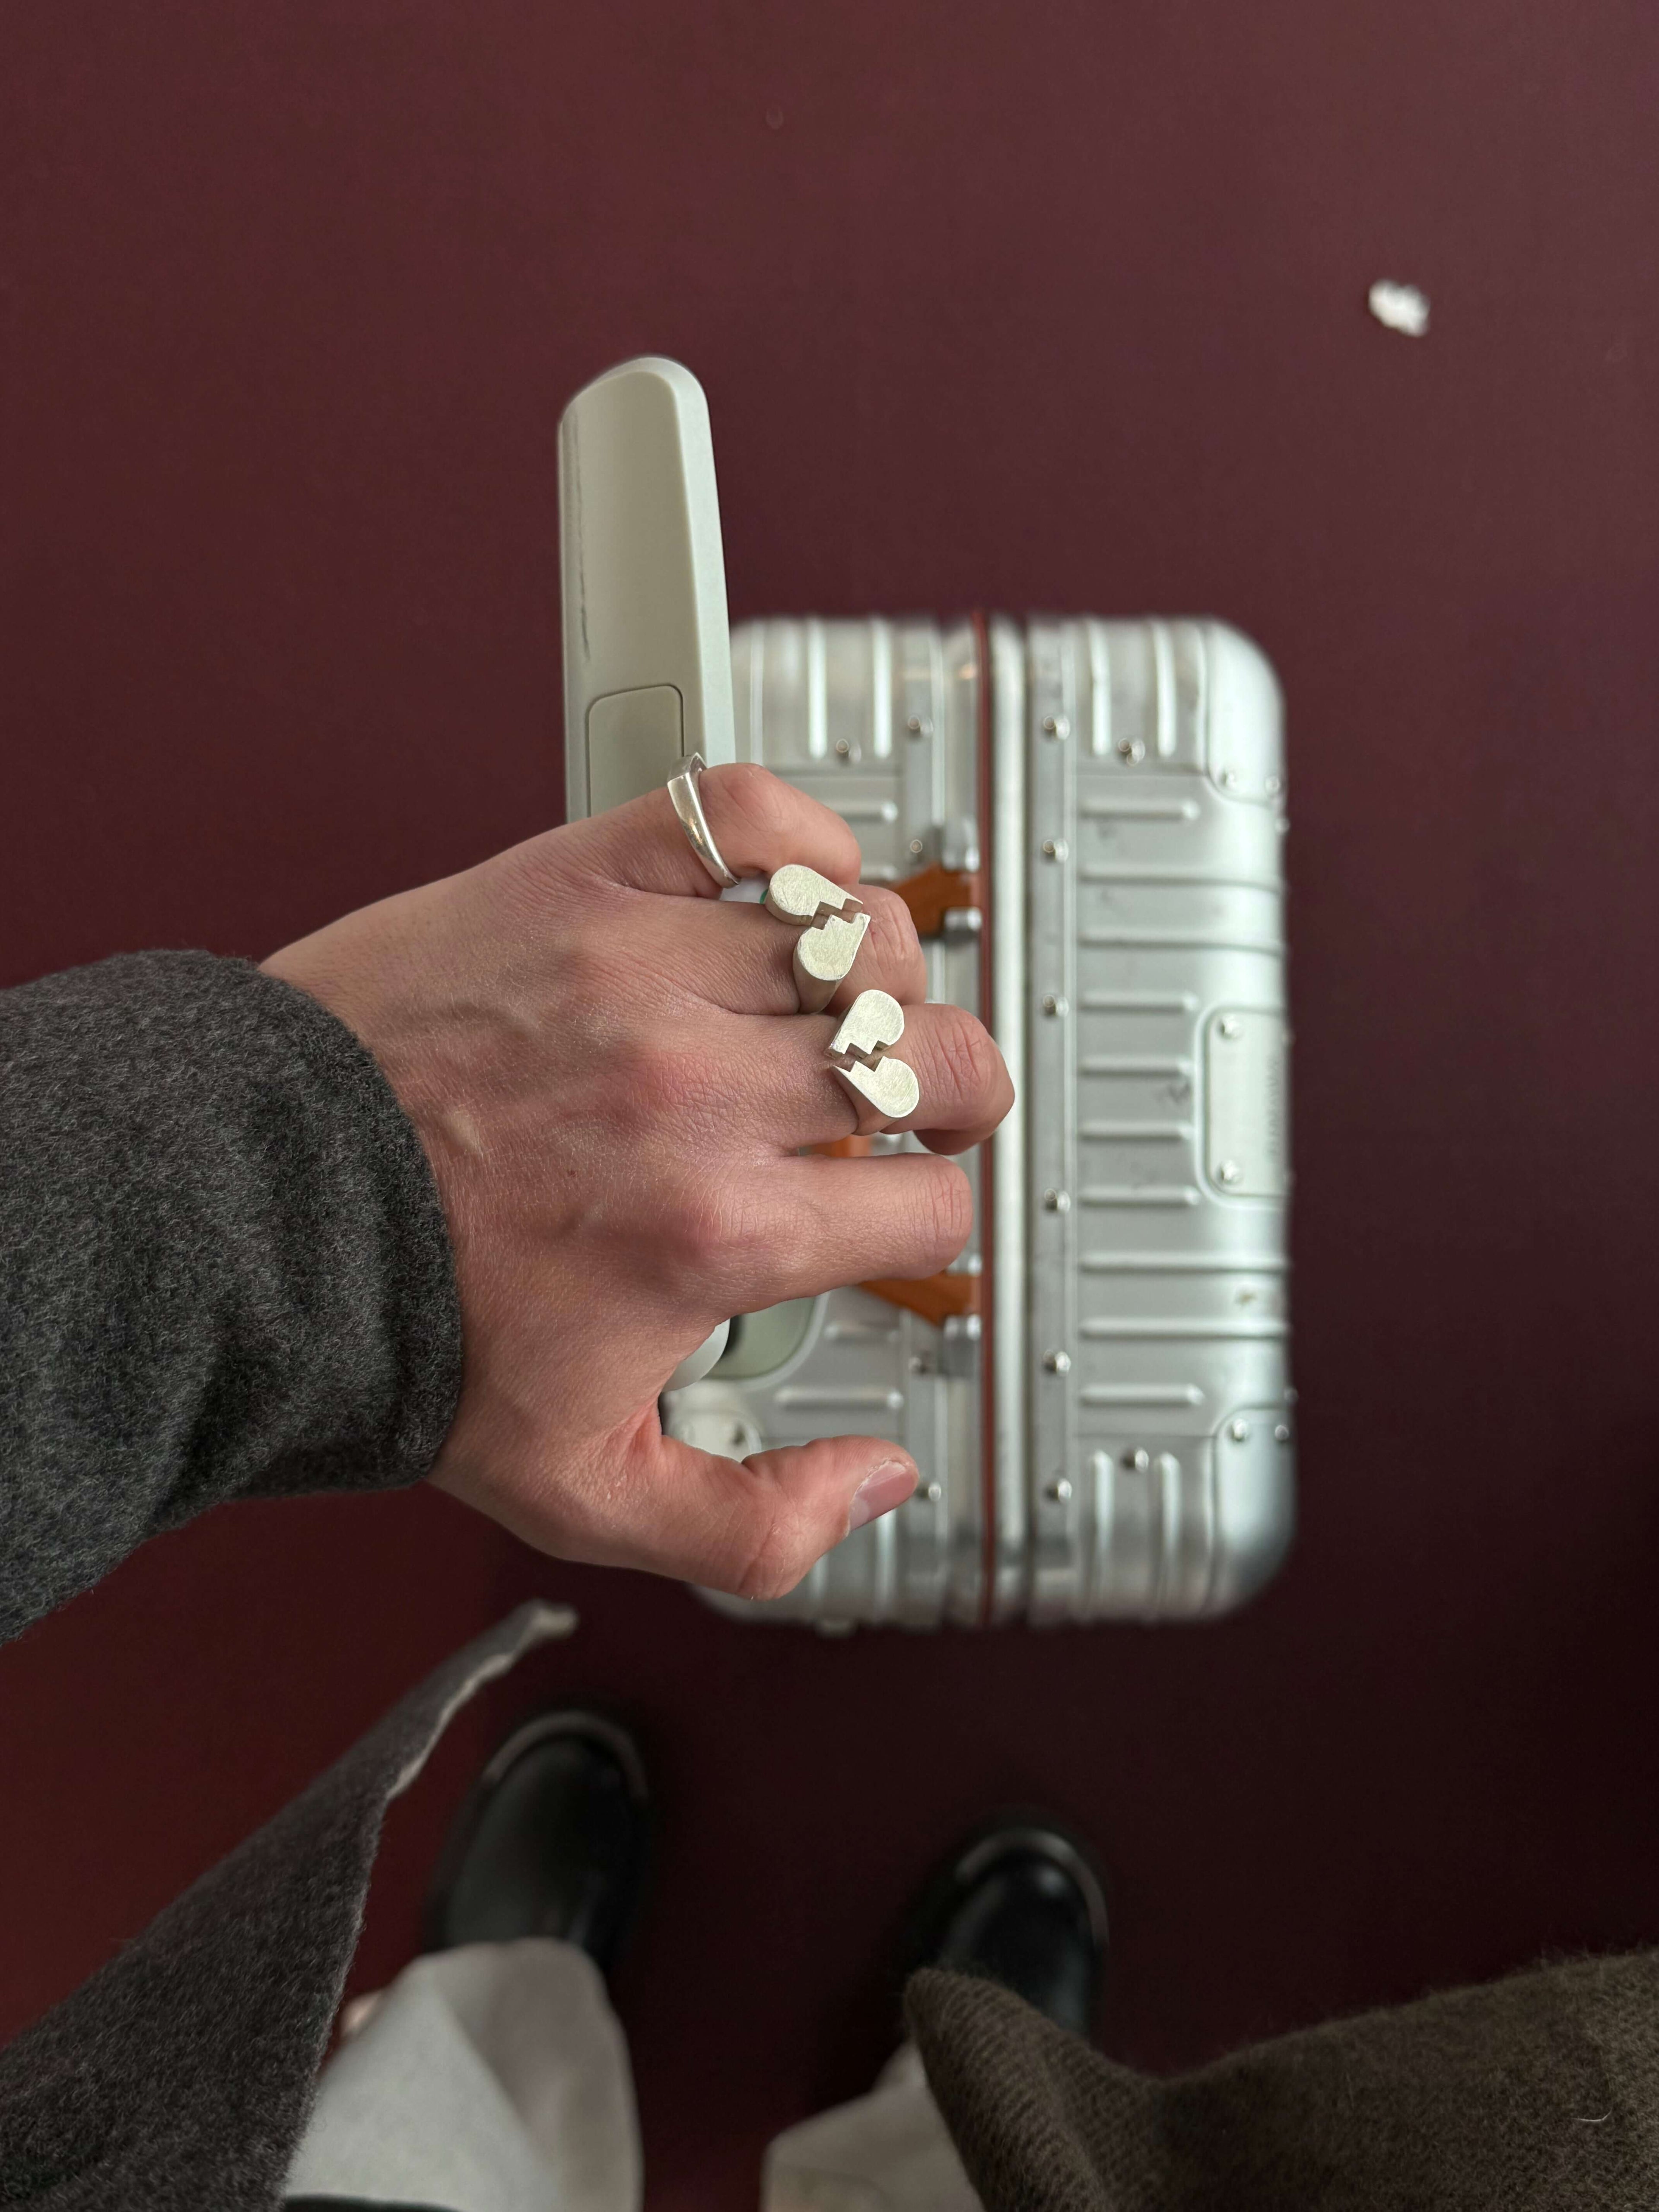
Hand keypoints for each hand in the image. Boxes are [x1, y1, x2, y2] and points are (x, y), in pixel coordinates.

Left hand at [264, 765, 1011, 1598]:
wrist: (258, 1215)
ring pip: (865, 935)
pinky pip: (747, 817)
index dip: (929, 1216)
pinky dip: (799, 840)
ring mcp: (644, 970)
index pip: (927, 1204)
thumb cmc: (404, 1333)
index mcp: (719, 1233)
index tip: (895, 1209)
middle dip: (955, 1092)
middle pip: (935, 1055)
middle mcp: (700, 1093)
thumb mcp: (585, 1491)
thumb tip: (875, 1479)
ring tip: (841, 1005)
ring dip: (882, 976)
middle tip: (925, 1102)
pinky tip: (791, 891)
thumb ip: (756, 1521)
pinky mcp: (581, 880)